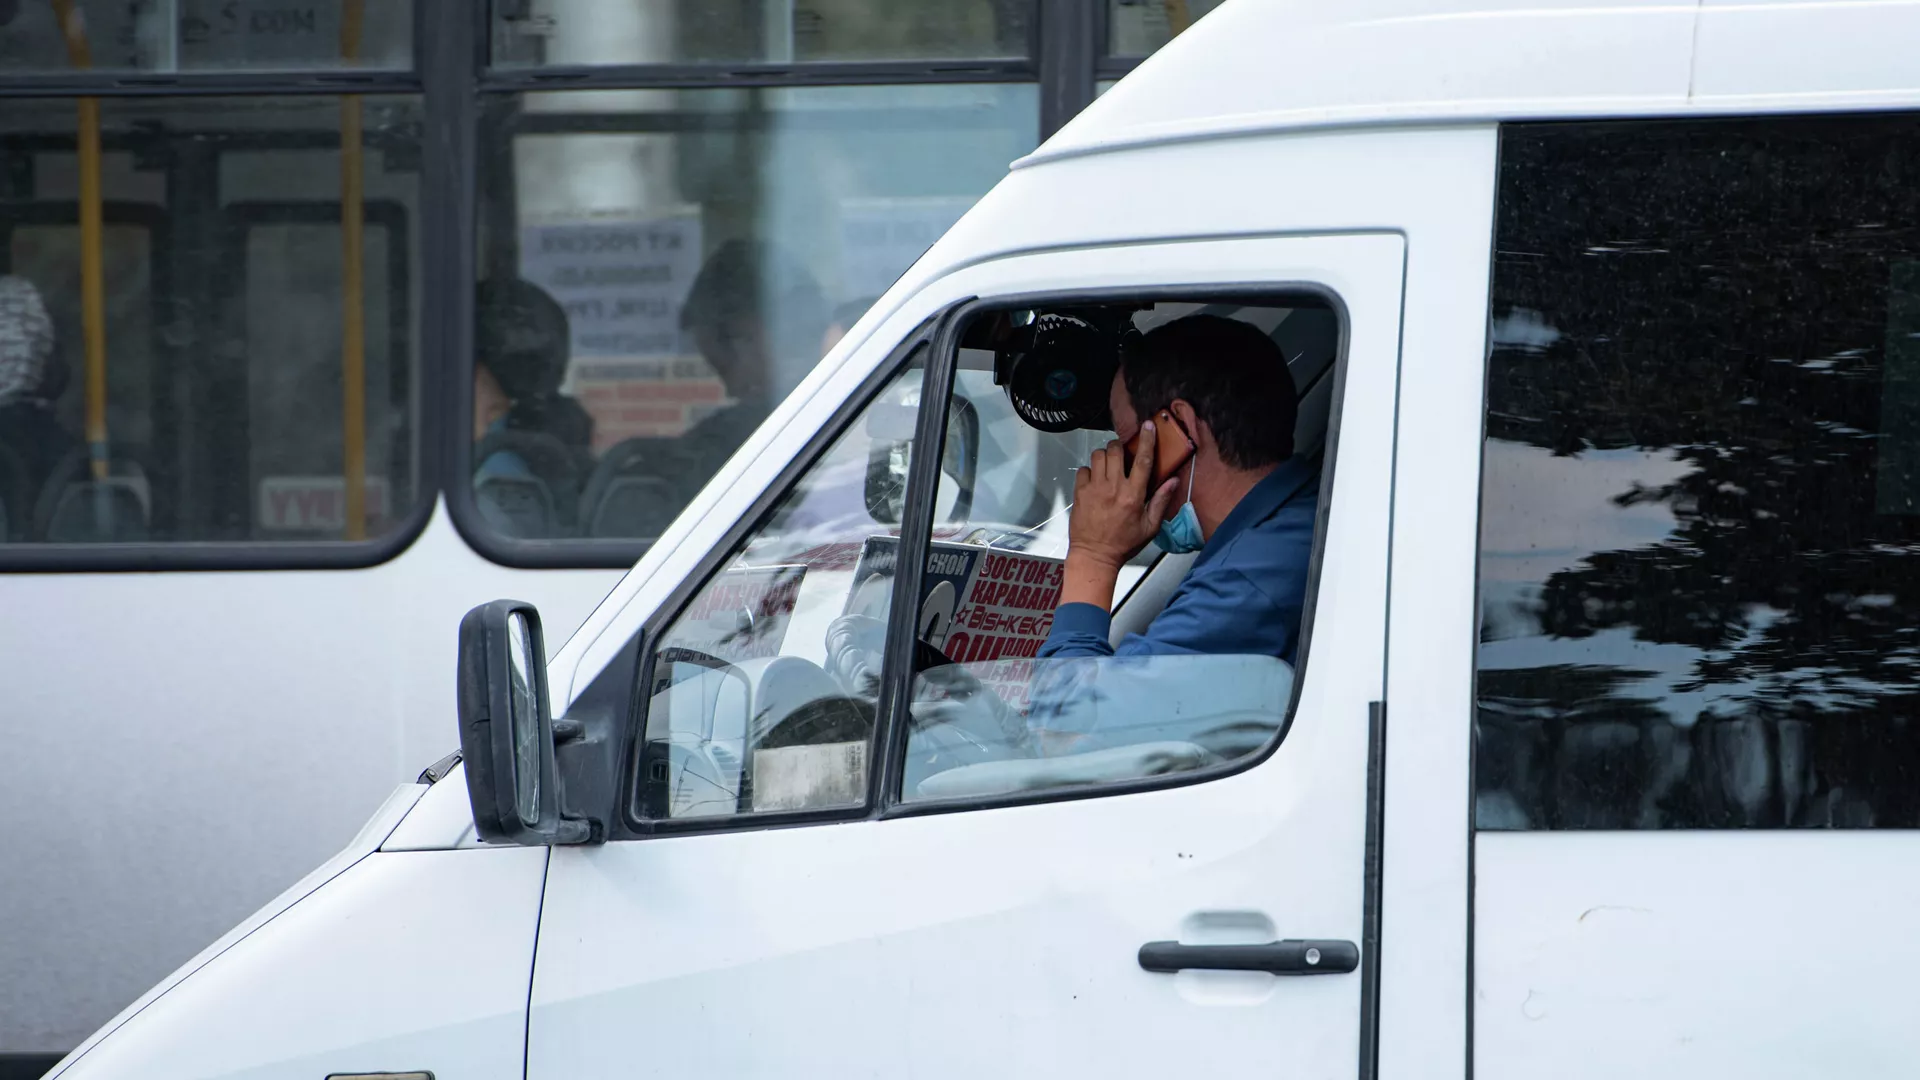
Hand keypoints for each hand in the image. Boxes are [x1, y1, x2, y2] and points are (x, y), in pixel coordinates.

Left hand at [1067, 421, 1182, 571]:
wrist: (1095, 555)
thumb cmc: (1124, 543)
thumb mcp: (1150, 527)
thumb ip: (1161, 501)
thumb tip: (1173, 481)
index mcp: (1134, 495)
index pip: (1143, 460)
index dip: (1147, 440)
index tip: (1148, 426)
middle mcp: (1114, 487)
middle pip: (1116, 450)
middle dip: (1120, 446)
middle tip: (1122, 454)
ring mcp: (1095, 488)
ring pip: (1098, 455)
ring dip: (1104, 456)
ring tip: (1108, 467)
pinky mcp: (1080, 492)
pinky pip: (1083, 469)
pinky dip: (1089, 470)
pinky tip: (1094, 481)